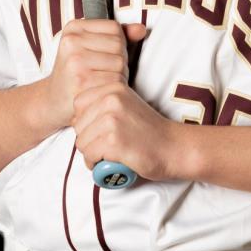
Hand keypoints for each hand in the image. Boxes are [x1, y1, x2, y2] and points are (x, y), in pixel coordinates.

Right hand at [47, 18, 147, 129]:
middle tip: (104, 72)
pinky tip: (101, 91)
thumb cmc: (77, 72)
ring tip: (103, 81)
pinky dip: (114, 88)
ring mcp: (74, 60)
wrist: (54, 100)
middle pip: (119, 45)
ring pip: (120, 63)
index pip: (115, 28)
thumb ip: (117, 36)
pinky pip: (115, 81)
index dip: (118, 44)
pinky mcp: (80, 81)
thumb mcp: (91, 47)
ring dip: (119, 75)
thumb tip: (141, 29)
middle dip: (119, 61)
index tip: (103, 56)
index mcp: (74, 27)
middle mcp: (71, 41)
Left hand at [71, 69, 186, 184]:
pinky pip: (89, 155)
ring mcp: (112, 119)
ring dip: (92, 153)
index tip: (103, 129)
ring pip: (81, 142)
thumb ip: (104, 103)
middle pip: (77, 124)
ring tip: (111, 153)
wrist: (174, 147)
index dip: (86, 120)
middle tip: (108, 145)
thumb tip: (76, 118)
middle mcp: (111, 99)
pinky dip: (96, 163)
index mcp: (113, 87)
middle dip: (88, 139)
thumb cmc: (149, 131)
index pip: (78, 103)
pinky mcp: (113, 140)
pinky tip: (112, 160)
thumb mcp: (126, 105)